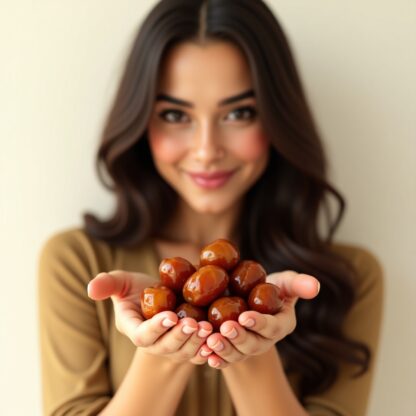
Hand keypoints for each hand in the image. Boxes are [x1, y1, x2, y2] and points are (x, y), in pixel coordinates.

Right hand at [87, 270, 212, 364]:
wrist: (163, 298)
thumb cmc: (139, 289)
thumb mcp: (123, 282)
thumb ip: (108, 284)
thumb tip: (90, 288)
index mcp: (134, 328)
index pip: (142, 335)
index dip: (156, 328)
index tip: (170, 315)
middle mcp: (153, 343)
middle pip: (165, 346)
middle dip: (180, 336)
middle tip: (194, 323)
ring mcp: (172, 348)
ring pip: (184, 351)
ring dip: (197, 342)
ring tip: (209, 328)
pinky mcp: (188, 348)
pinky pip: (198, 354)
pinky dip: (208, 350)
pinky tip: (217, 340)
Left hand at [204, 271, 319, 368]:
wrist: (248, 298)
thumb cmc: (269, 288)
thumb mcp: (284, 282)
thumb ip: (298, 283)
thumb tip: (315, 285)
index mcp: (281, 325)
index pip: (272, 327)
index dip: (260, 323)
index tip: (245, 316)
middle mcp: (265, 340)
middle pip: (253, 344)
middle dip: (239, 337)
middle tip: (226, 328)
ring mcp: (247, 348)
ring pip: (237, 354)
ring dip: (224, 349)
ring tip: (211, 341)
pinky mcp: (232, 350)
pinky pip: (224, 359)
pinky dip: (215, 360)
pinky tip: (205, 356)